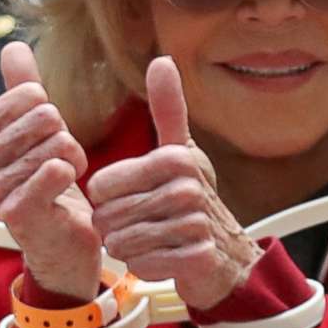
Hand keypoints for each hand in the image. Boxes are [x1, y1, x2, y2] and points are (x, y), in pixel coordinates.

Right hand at [0, 40, 98, 299]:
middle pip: (43, 117)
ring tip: (61, 178)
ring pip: (55, 145)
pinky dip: (70, 175)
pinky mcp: (16, 213)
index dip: (49, 114)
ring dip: (71, 160)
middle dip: (64, 137)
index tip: (42, 141)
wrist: (59, 236)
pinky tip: (64, 189)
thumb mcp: (33, 129)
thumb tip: (12, 46)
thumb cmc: (45, 180)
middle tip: (56, 162)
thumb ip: (21, 88)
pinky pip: (55, 171)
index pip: (27, 95)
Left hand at [86, 56, 259, 311]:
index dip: (105, 199)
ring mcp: (194, 224)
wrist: (227, 254)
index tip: (131, 199)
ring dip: (128, 248)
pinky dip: (145, 266)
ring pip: (121, 243)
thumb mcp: (181, 151)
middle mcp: (186, 189)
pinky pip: (142, 265)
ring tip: (151, 240)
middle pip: (108, 216)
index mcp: (174, 159)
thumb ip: (168, 108)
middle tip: (140, 224)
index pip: (100, 186)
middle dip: (114, 227)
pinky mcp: (196, 257)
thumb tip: (162, 60)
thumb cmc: (193, 199)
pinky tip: (162, 258)